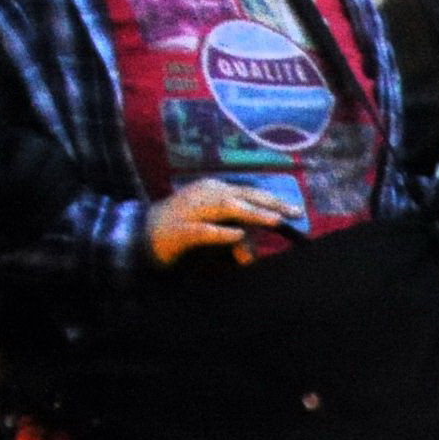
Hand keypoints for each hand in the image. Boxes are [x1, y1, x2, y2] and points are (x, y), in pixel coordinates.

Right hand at [146, 179, 302, 264]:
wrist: (142, 233)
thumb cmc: (184, 227)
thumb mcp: (215, 226)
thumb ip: (237, 234)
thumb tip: (253, 249)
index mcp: (214, 190)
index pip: (249, 193)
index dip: (273, 200)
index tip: (297, 211)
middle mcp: (203, 195)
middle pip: (241, 196)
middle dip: (268, 204)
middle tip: (291, 213)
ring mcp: (190, 211)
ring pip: (225, 208)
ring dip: (251, 214)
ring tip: (274, 220)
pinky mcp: (179, 230)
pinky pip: (202, 230)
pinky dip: (220, 232)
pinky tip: (236, 234)